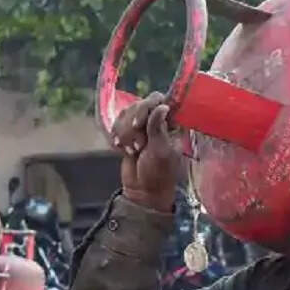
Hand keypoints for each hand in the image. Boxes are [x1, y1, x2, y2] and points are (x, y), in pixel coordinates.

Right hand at [112, 92, 180, 212]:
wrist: (142, 190)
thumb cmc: (157, 173)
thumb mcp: (160, 150)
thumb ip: (157, 127)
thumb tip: (163, 105)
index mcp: (172, 122)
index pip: (159, 99)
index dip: (146, 107)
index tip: (139, 122)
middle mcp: (157, 120)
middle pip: (139, 104)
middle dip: (134, 125)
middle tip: (138, 146)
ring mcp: (141, 126)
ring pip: (126, 113)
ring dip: (125, 133)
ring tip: (131, 151)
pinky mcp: (128, 132)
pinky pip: (117, 123)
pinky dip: (117, 136)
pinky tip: (120, 149)